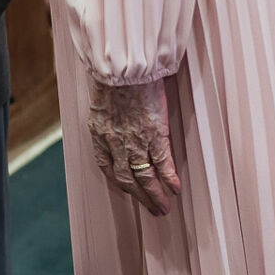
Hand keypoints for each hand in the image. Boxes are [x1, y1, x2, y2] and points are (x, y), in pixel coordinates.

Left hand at [88, 77, 181, 216]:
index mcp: (99, 132)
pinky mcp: (154, 134)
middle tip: (152, 209)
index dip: (118, 180)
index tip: (128, 189)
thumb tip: (117, 118)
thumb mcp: (102, 97)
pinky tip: (175, 188)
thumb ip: (107, 114)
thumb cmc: (112, 74)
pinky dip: (168, 178)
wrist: (124, 65)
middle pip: (126, 178)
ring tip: (164, 207)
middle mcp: (115, 141)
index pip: (106, 165)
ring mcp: (135, 140)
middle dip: (139, 196)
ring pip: (144, 177)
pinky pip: (162, 163)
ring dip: (155, 195)